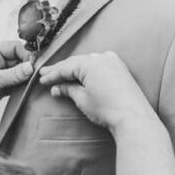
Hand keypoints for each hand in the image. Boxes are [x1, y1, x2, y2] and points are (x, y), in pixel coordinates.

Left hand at [0, 41, 33, 121]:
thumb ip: (13, 74)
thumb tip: (32, 67)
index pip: (14, 47)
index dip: (26, 54)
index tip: (36, 64)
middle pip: (18, 60)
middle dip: (28, 67)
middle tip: (38, 75)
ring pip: (17, 74)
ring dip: (25, 79)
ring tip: (35, 83)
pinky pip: (13, 86)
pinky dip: (20, 89)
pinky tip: (27, 91)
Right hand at [38, 52, 154, 132]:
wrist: (133, 117)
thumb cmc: (107, 108)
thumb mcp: (82, 99)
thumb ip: (68, 89)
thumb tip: (57, 88)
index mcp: (90, 62)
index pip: (66, 67)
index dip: (52, 74)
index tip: (41, 79)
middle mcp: (102, 57)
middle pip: (76, 63)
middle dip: (61, 70)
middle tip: (45, 74)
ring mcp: (113, 61)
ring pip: (88, 63)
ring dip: (74, 70)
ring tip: (60, 76)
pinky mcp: (120, 68)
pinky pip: (99, 65)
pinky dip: (88, 70)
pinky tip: (80, 75)